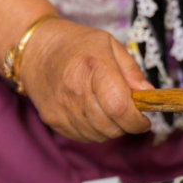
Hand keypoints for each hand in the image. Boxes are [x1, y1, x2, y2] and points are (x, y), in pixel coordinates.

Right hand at [20, 18, 151, 141]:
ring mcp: (62, 108)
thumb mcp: (109, 45)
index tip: (144, 119)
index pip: (120, 108)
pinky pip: (83, 137)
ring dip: (111, 129)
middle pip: (112, 126)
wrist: (34, 49)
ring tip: (109, 111)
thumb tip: (149, 94)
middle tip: (128, 113)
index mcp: (94, 67)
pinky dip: (94, 131)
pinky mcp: (52, 120)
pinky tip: (93, 114)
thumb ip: (132, 71)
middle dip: (127, 125)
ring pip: (99, 135)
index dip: (137, 120)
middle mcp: (75, 90)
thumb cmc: (76, 45)